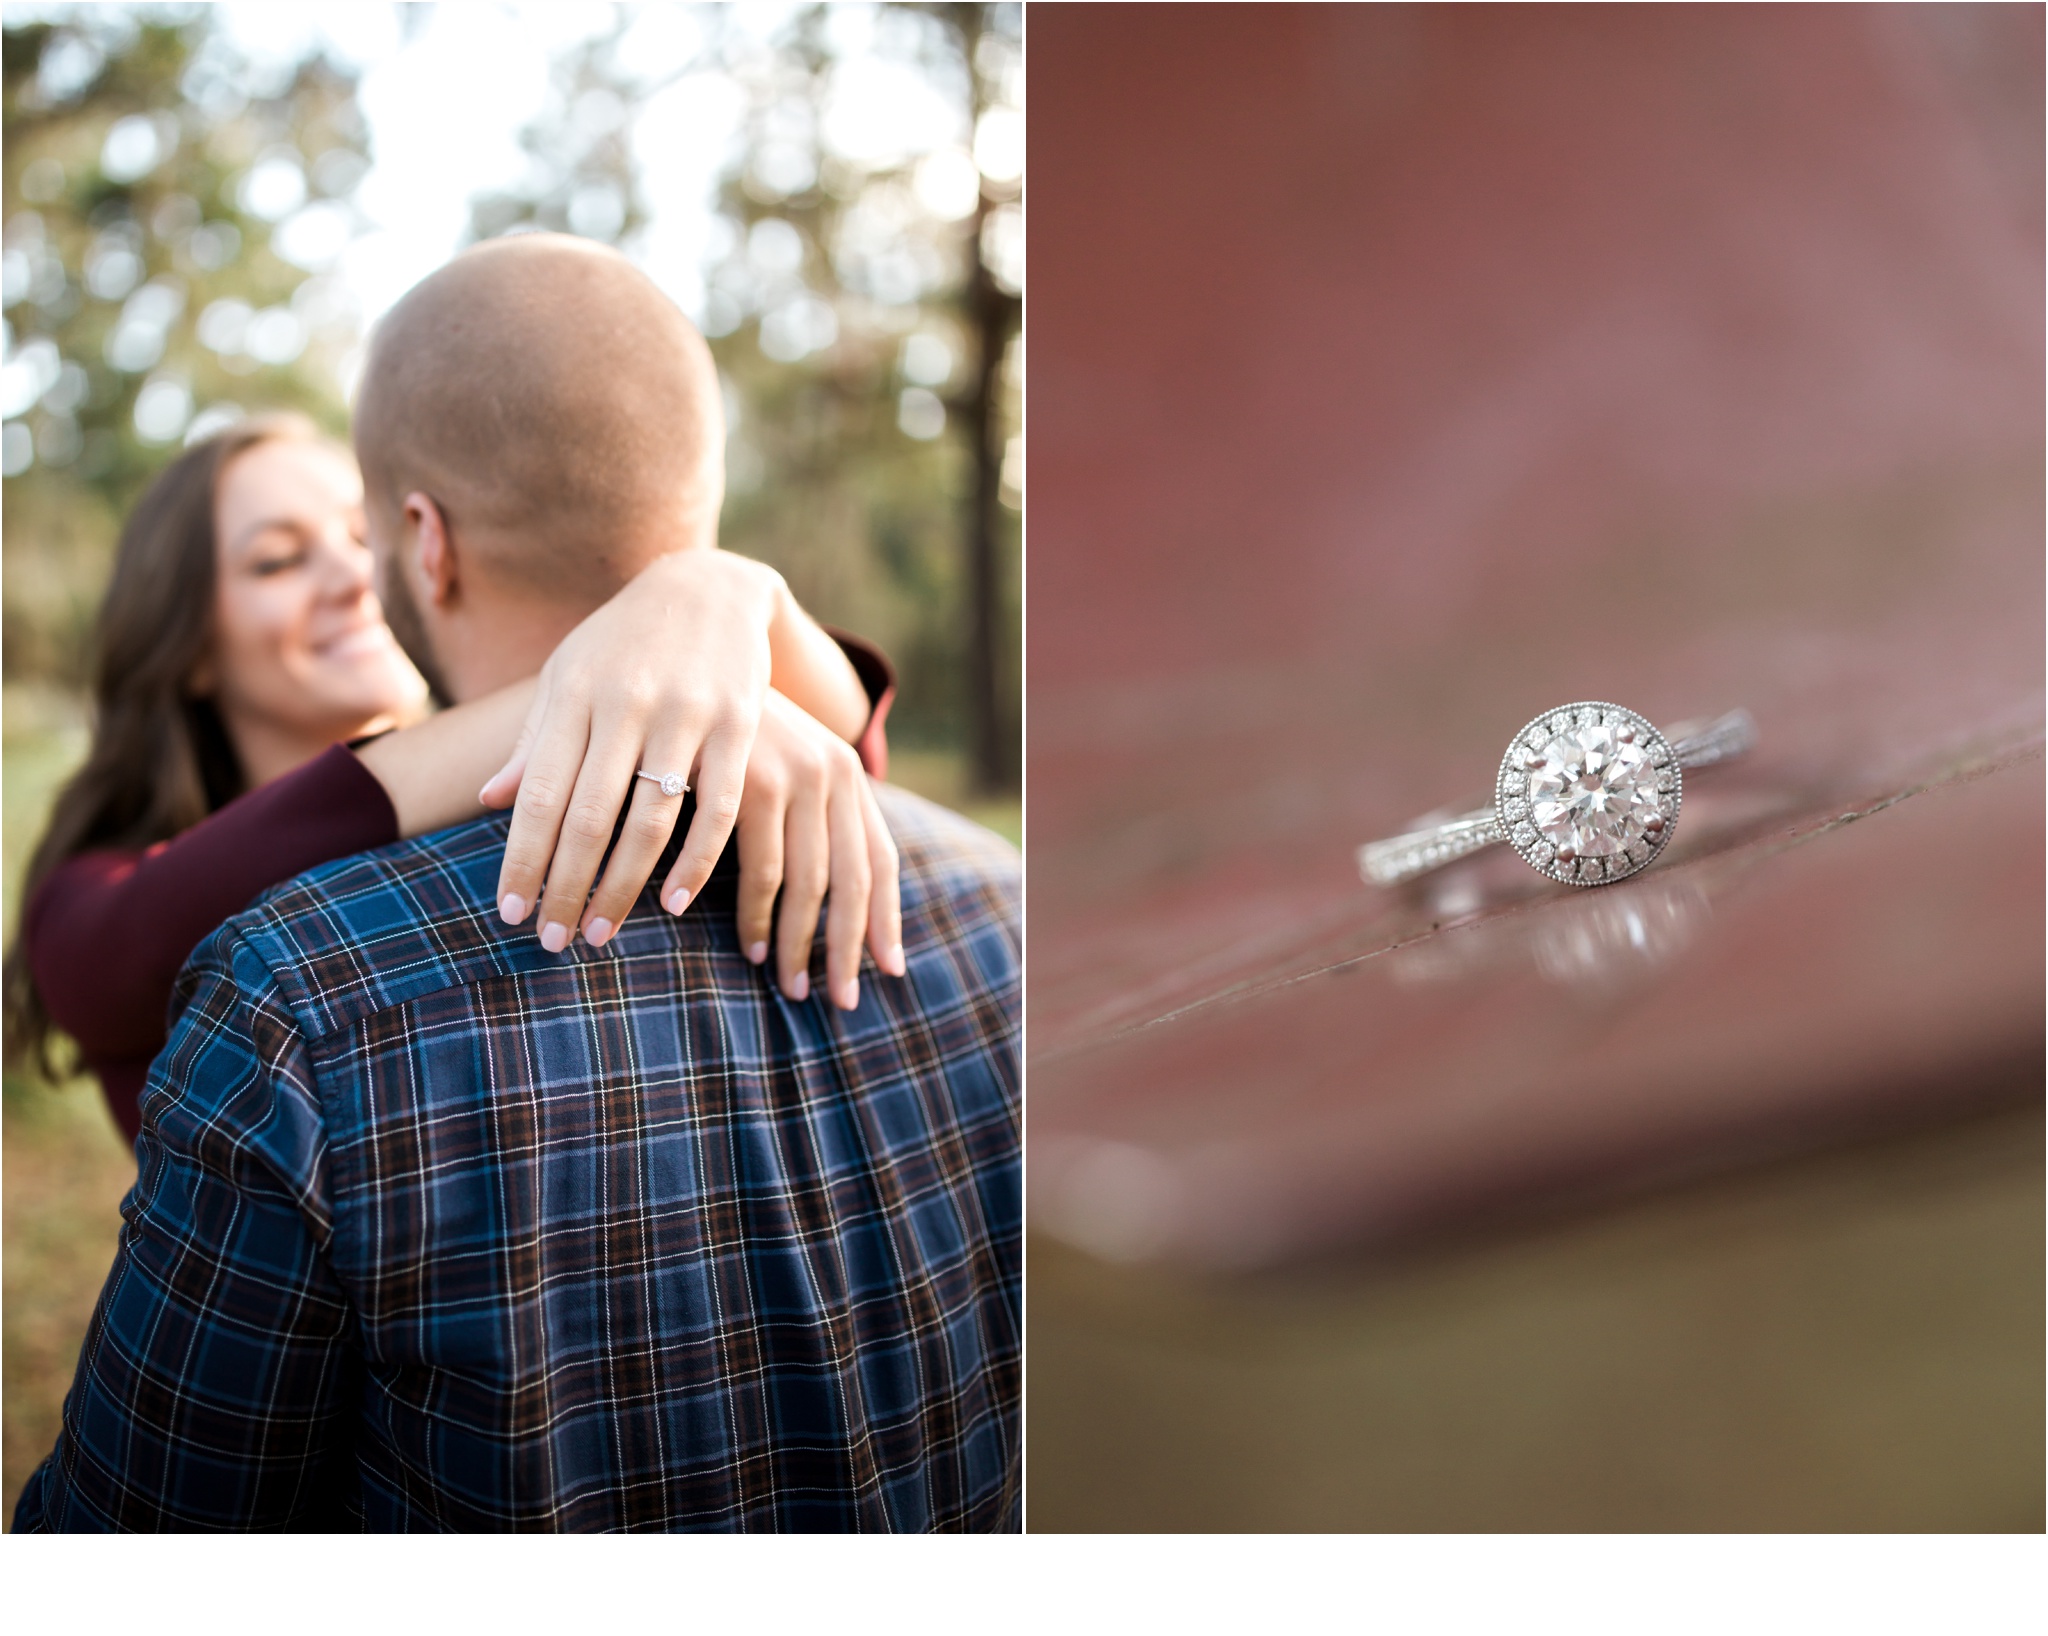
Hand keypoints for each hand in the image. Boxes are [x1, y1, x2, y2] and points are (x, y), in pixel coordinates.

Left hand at [481, 549, 780, 949]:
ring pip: (650, 819)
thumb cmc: (623, 641)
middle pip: (589, 816)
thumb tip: (489, 800)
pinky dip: (695, 860)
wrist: (709, 586)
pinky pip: (717, 807)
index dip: (522, 859)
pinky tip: (671, 901)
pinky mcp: (739, 723)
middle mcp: (627, 704)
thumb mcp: (569, 676)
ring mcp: (686, 713)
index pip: (540, 794)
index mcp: (575, 696)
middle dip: (565, 886)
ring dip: (622, 886)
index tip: (509, 914)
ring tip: (599, 932)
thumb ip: (535, 739)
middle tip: (551, 943)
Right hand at [737, 690, 904, 1009]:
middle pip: (852, 883)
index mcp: (846, 774)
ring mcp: (793, 775)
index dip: (886, 919)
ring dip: (793, 941)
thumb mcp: (780, 768)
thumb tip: (823, 899)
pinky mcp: (749, 780)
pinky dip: (750, 914)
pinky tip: (745, 947)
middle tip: (834, 1000)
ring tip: (784, 981)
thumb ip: (806, 820)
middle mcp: (832, 773)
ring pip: (805, 884)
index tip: (888, 970)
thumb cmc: (731, 723)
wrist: (692, 644)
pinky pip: (756, 868)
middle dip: (844, 949)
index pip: (881, 860)